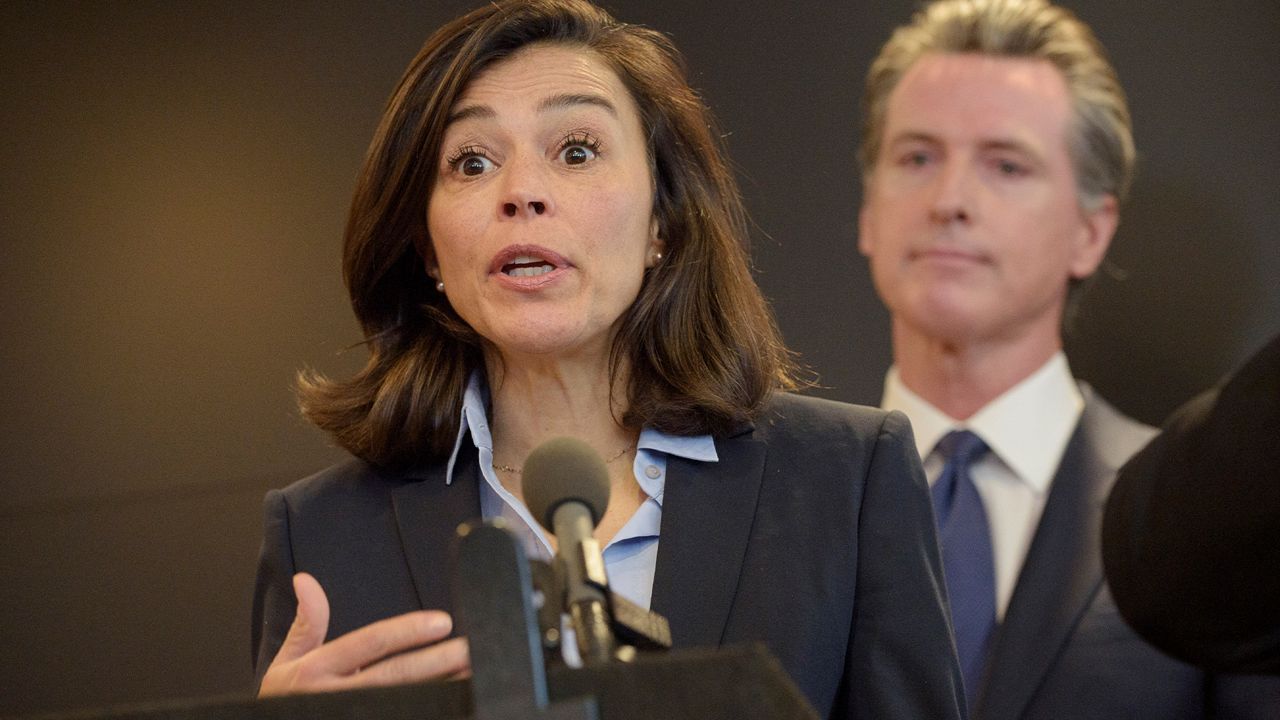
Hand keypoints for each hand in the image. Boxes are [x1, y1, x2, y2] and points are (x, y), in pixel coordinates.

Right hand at [258, 573, 469, 696]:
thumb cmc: (283, 702)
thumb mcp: (286, 662)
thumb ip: (306, 623)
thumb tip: (305, 579)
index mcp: (318, 670)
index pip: (370, 644)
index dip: (407, 632)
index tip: (441, 622)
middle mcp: (336, 695)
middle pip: (395, 676)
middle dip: (437, 662)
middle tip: (469, 648)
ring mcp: (351, 715)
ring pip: (406, 701)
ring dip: (442, 688)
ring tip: (472, 672)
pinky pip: (404, 715)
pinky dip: (429, 707)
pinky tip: (453, 699)